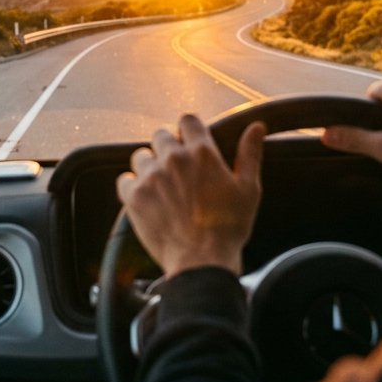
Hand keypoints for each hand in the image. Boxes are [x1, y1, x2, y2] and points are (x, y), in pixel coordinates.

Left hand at [116, 114, 266, 277]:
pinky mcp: (134, 196)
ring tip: (161, 187)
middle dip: (168, 148)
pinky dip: (132, 186)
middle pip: (161, 136)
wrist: (202, 261)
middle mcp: (173, 158)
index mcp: (202, 152)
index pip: (188, 120)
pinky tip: (146, 199)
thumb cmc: (229, 228)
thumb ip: (249, 153)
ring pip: (141, 156)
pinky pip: (125, 179)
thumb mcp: (248, 189)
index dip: (189, 129)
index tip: (190, 141)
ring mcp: (151, 176)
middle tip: (177, 170)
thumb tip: (257, 126)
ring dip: (149, 166)